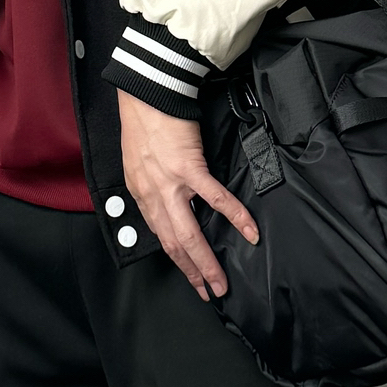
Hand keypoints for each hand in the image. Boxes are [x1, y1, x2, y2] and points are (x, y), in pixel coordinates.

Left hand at [118, 88, 258, 299]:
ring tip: (220, 280)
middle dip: (192, 272)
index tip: (190, 277)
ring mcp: (171, 184)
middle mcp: (153, 195)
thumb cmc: (144, 123)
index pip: (160, 236)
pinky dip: (234, 217)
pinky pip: (215, 198)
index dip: (176, 260)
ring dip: (206, 261)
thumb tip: (168, 203)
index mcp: (142, 194)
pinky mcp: (190, 168)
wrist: (147, 94)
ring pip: (190, 233)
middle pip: (174, 244)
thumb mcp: (137, 162)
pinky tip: (249, 232)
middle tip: (208, 292)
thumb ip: (151, 186)